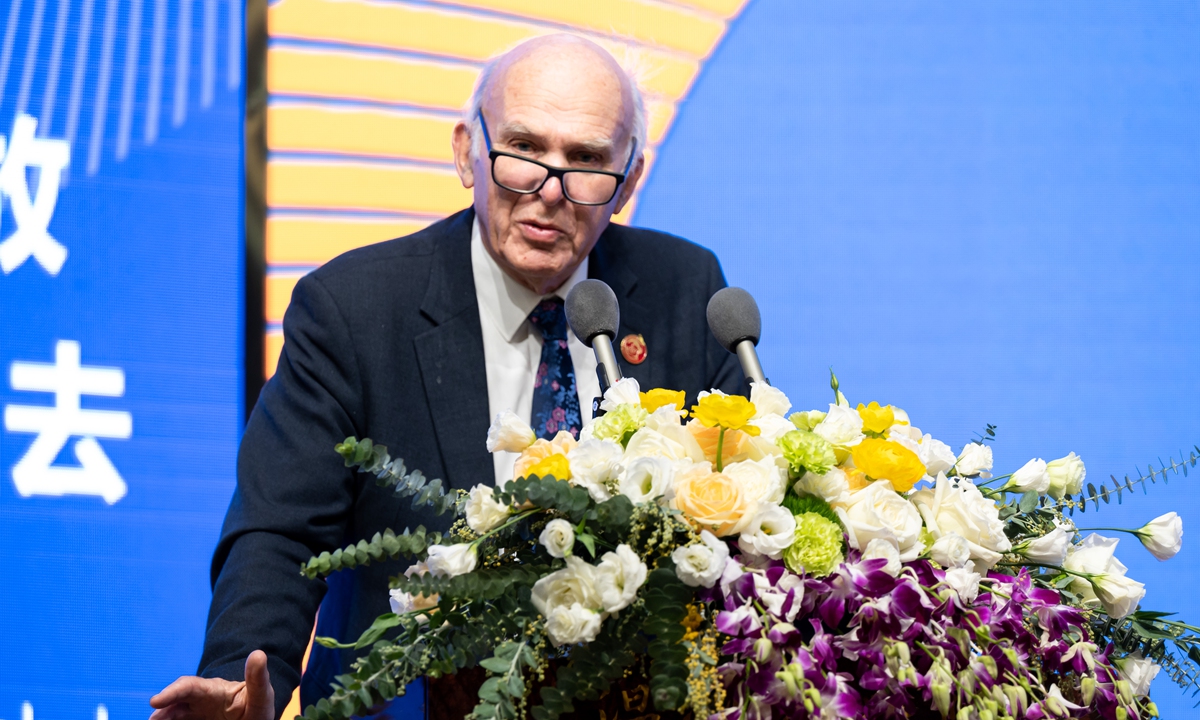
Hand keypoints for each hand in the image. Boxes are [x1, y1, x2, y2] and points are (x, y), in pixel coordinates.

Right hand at [149, 651, 275, 719]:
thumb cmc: (257, 706)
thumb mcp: (261, 695)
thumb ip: (258, 679)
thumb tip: (259, 654)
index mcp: (213, 691)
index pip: (189, 687)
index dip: (172, 692)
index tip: (155, 702)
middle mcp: (198, 702)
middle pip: (174, 703)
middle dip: (161, 710)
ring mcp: (194, 716)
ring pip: (173, 716)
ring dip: (163, 719)